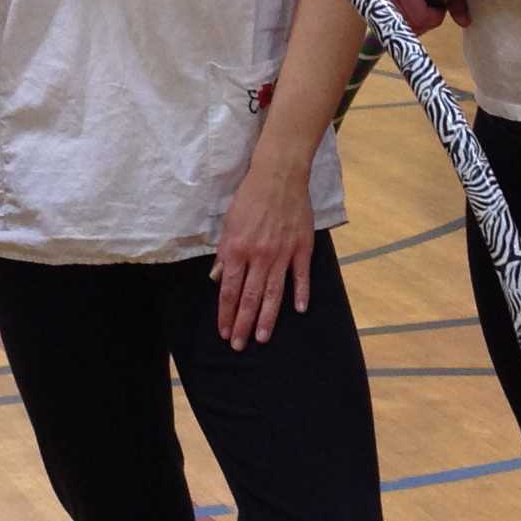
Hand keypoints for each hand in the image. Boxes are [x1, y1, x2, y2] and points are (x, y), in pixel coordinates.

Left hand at [211, 148, 316, 346]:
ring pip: (274, 293)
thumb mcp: (228, 223)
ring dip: (268, 318)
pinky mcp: (302, 247)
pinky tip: (299, 310)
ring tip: (263, 338)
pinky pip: (301, 276)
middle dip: (243, 324)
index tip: (224, 332)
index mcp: (237, 249)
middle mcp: (259, 256)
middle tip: (239, 345)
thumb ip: (224, 253)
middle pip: (250, 298)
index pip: (229, 290)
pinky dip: (301, 293)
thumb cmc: (250, 198)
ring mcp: (283, 253)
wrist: (279, 175)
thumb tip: (218, 278)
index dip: (226, 314)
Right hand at [377, 0, 468, 33]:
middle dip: (428, 20)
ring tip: (424, 5)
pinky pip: (398, 28)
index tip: (441, 2)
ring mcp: (379, 2)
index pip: (420, 17)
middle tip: (433, 3)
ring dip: (420, 22)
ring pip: (405, 30)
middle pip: (411, 26)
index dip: (435, 15)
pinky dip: (412, 23)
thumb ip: (458, 0)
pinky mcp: (378, 8)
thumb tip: (465, 23)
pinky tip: (415, 10)